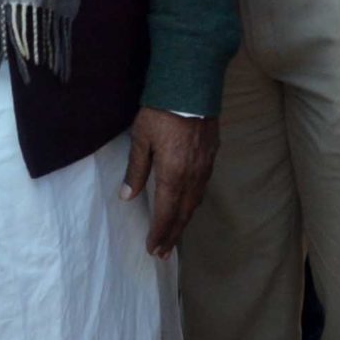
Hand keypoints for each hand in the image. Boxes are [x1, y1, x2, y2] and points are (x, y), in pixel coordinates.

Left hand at [122, 108, 217, 256]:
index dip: (159, 233)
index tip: (152, 249)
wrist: (191, 85)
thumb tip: (127, 196)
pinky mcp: (212, 155)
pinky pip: (203, 187)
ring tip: (175, 235)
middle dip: (172, 234)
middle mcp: (192, 176)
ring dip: (184, 221)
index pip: (165, 212)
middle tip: (163, 253)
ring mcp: (205, 166)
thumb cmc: (161, 111)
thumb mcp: (141, 138)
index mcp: (173, 174)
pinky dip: (194, 202)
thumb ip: (136, 169)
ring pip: (195, 202)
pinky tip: (189, 204)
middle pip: (183, 213)